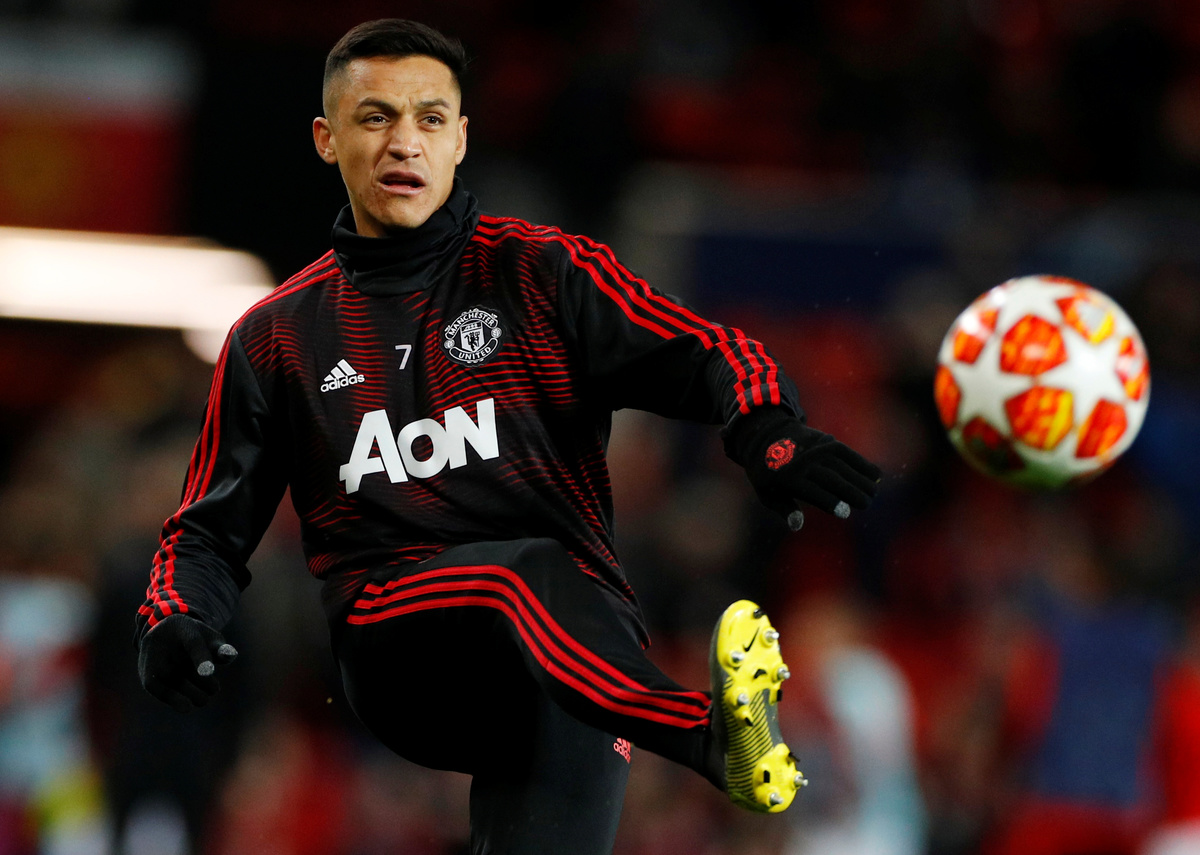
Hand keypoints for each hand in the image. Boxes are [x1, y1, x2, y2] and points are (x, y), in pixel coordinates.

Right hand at [137, 614, 237, 710]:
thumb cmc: (194, 638)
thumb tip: (231, 656)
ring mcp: (155, 660)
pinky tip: (186, 706)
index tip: (208, 672)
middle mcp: (167, 644)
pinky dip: (177, 702)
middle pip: (191, 672)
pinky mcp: (148, 676)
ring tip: (204, 697)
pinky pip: (163, 693)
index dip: (201, 659)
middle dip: (208, 685)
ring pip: (179, 684)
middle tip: (214, 688)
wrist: (160, 633)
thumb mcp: (209, 637)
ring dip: (196, 695)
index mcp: (185, 630)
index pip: (194, 645)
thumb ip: (220, 648)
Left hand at [726, 408, 881, 528]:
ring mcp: (816, 449)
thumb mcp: (768, 494)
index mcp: (788, 478)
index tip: (846, 512)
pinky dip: (862, 463)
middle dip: (851, 491)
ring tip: (873, 493)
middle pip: (833, 479)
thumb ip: (784, 509)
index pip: (814, 492)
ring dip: (861, 479)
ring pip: (843, 466)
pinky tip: (876, 475)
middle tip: (866, 504)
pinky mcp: (826, 441)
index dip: (831, 502)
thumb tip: (797, 526)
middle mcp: (804, 462)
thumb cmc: (769, 474)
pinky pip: (848, 453)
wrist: (766, 436)